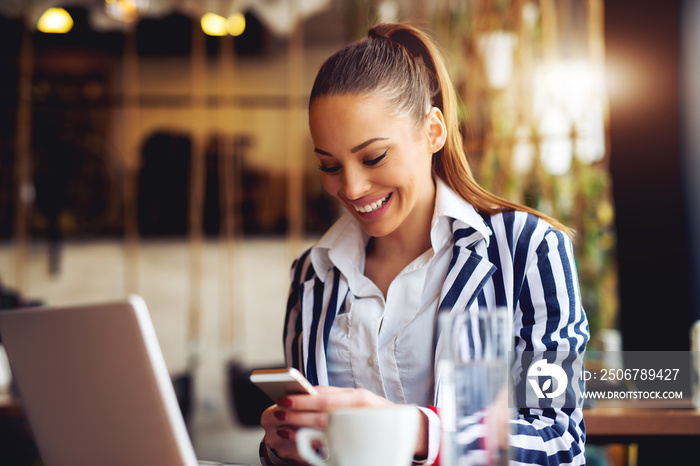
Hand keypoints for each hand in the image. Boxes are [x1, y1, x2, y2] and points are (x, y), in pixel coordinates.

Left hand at [260, 386, 427, 463]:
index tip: (283, 399)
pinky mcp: (365, 444)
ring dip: (303, 429)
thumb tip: (309, 393)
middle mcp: (361, 410)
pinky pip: (338, 444)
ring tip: (284, 431)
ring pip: (328, 428)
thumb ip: (337, 397)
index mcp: (358, 397)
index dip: (302, 399)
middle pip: (323, 412)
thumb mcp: (359, 401)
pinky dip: (319, 445)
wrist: (412, 430)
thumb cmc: (379, 414)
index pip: (325, 396)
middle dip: (298, 415)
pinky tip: (306, 445)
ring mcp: (363, 426)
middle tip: (278, 415)